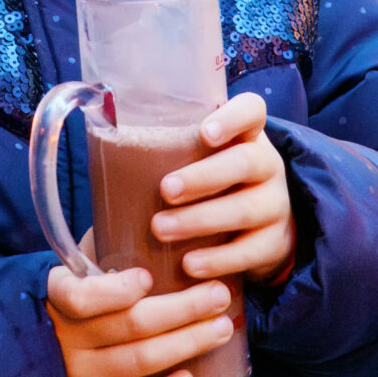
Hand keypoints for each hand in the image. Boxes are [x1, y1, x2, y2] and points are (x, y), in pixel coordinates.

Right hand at [47, 265, 236, 376]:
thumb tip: (144, 207)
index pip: (81, 297)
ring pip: (140, 360)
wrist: (32, 360)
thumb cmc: (70, 305)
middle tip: (218, 296)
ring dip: (187, 342)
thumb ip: (100, 249)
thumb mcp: (74, 272)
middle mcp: (65, 340)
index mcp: (57, 297)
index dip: (117, 291)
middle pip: (131, 325)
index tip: (148, 277)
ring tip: (221, 328)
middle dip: (184, 309)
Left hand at [155, 92, 294, 289]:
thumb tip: (102, 126)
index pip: (252, 111)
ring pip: (247, 208)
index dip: (233, 118)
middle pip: (246, 162)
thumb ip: (171, 145)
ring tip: (161, 229)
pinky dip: (218, 259)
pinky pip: (251, 251)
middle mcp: (267, 165)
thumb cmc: (214, 184)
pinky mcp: (275, 243)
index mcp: (247, 136)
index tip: (205, 132)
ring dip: (201, 219)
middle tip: (164, 190)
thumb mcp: (201, 159)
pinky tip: (189, 265)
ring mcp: (275, 205)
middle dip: (203, 177)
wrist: (260, 229)